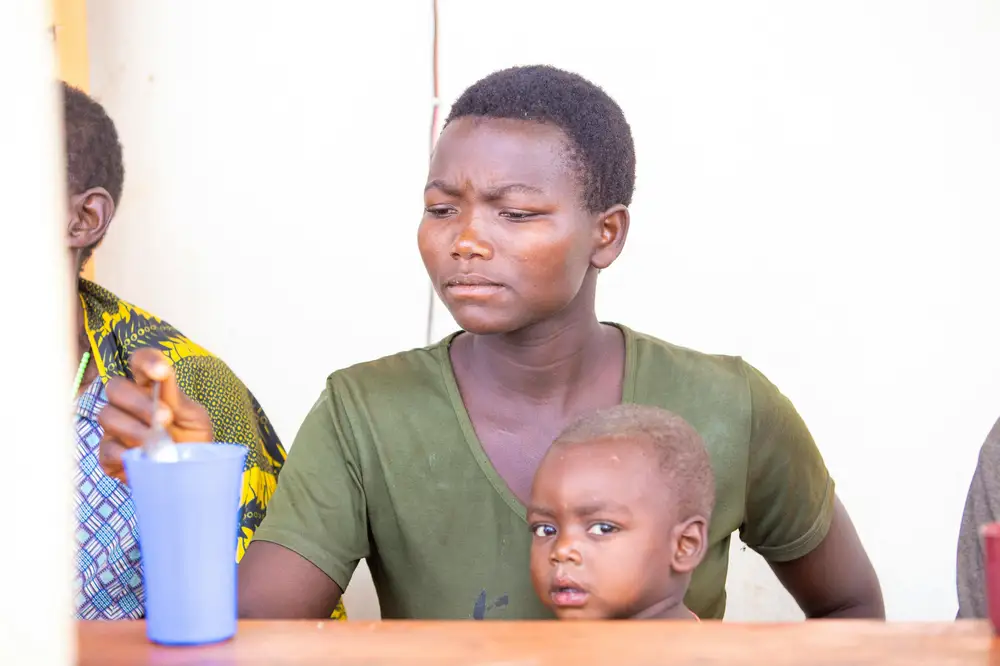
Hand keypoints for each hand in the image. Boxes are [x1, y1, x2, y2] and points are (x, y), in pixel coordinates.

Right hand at [98, 348, 213, 481]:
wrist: (192, 472)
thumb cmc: (192, 439)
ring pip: (108, 416)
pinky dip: (126, 453)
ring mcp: (115, 429)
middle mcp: (127, 405)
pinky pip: (107, 449)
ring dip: (134, 428)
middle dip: (139, 402)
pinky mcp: (109, 456)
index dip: (146, 361)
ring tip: (158, 441)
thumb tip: (164, 375)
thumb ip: (178, 397)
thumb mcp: (194, 417)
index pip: (139, 363)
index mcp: (150, 388)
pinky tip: (144, 457)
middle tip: (165, 418)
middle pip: (116, 388)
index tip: (162, 371)